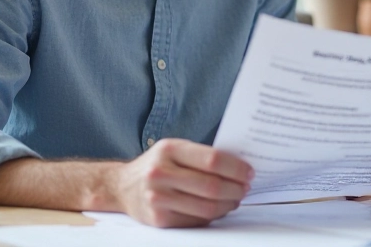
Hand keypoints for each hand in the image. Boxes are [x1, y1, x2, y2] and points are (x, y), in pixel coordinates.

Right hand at [111, 138, 253, 227]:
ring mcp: (158, 198)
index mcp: (169, 149)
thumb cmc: (157, 165)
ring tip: (236, 199)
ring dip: (229, 205)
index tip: (249, 172)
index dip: (236, 168)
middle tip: (246, 188)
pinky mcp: (159, 219)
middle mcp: (160, 173)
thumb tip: (239, 167)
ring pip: (207, 207)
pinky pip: (196, 220)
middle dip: (236, 189)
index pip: (212, 160)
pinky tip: (219, 209)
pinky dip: (213, 216)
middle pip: (212, 186)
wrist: (121, 186)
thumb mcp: (173, 150)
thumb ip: (201, 156)